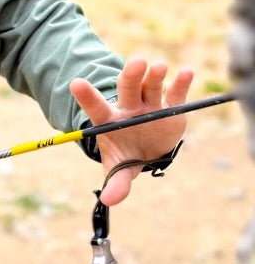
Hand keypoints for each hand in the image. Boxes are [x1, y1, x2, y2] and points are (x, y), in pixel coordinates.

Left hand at [69, 57, 192, 205]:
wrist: (147, 149)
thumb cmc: (126, 154)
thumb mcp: (119, 169)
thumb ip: (116, 183)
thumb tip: (108, 200)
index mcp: (110, 119)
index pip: (95, 106)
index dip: (86, 96)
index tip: (75, 83)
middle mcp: (129, 107)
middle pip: (127, 88)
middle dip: (131, 75)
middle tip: (136, 63)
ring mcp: (149, 104)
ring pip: (150, 86)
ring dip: (155, 76)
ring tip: (159, 66)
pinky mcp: (171, 107)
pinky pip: (175, 93)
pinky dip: (181, 83)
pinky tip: (188, 72)